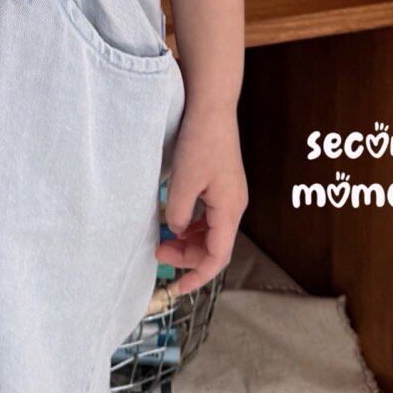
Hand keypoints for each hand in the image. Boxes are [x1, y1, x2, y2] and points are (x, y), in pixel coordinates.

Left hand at [156, 98, 247, 295]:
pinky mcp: (221, 183)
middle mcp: (234, 206)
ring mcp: (229, 194)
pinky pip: (209, 215)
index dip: (197, 276)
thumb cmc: (200, 140)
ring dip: (188, 240)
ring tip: (163, 239)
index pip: (217, 256)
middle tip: (158, 252)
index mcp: (230, 210)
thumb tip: (175, 231)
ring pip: (210, 231)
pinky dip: (192, 224)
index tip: (177, 287)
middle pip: (213, 246)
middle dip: (187, 256)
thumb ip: (179, 213)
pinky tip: (175, 220)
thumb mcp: (183, 181)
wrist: (212, 105)